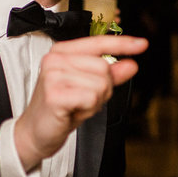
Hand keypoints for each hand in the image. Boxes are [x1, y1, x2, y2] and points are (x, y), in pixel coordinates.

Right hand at [14, 34, 147, 170]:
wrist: (35, 133)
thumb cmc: (59, 109)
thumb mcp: (88, 88)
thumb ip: (109, 75)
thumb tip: (130, 64)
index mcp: (62, 52)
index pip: (98, 43)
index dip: (122, 44)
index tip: (142, 44)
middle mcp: (55, 59)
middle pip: (104, 68)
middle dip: (102, 90)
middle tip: (82, 100)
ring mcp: (53, 75)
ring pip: (101, 84)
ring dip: (94, 102)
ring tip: (76, 106)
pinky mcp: (54, 93)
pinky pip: (91, 97)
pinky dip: (88, 109)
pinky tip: (72, 112)